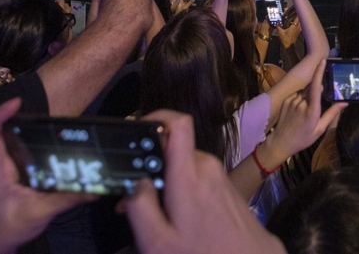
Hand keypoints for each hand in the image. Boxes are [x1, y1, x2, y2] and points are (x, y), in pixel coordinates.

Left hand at [0, 98, 94, 253]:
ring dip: (21, 127)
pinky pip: (18, 151)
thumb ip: (65, 199)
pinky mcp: (13, 174)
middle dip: (11, 116)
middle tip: (36, 108)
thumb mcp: (38, 214)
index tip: (16, 103)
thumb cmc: (8, 228)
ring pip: (6, 141)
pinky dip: (29, 141)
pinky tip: (48, 140)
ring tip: (46, 120)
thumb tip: (94, 189)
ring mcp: (3, 170)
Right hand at [124, 110, 284, 253]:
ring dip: (165, 182)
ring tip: (153, 214)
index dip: (157, 117)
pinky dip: (181, 189)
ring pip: (184, 165)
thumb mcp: (158, 241)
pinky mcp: (225, 186)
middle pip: (173, 150)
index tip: (137, 130)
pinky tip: (175, 216)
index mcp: (189, 175)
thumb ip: (140, 207)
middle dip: (151, 167)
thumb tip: (135, 182)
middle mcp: (207, 167)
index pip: (178, 123)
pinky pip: (197, 177)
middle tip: (133, 197)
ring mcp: (219, 175)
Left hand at [255, 61, 344, 168]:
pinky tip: (299, 111)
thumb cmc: (303, 138)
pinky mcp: (286, 101)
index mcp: (312, 110)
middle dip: (317, 90)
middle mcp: (301, 103)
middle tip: (319, 102)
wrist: (280, 142)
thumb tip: (344, 102)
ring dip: (308, 96)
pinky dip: (301, 99)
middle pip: (312, 88)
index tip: (323, 61)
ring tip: (306, 112)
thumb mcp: (320, 129)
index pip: (316, 87)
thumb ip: (332, 114)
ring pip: (304, 92)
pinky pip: (297, 95)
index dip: (319, 72)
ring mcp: (292, 101)